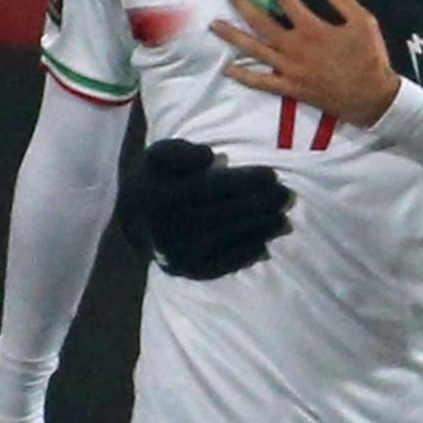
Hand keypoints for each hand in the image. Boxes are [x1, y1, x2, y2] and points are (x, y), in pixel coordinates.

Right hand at [122, 139, 292, 279]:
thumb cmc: (157, 179)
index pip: (212, 188)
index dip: (245, 181)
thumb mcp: (160, 155)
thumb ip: (181, 152)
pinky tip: (265, 242)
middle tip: (286, 196)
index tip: (272, 174)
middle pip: (226, 215)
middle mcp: (167, 230)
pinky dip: (247, 252)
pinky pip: (224, 263)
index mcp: (158, 198)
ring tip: (282, 218)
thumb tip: (209, 157)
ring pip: (228, 240)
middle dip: (261, 205)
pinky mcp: (188, 271)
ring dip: (261, 229)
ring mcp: (178, 255)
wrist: (135, 221)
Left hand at [213, 0, 400, 125]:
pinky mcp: (289, 87)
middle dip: (242, 3)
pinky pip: (261, 81)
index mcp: (312, 29)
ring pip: (254, 49)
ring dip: (233, 36)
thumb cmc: (369, 57)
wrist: (371, 96)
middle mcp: (294, 47)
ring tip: (215, 25)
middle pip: (260, 21)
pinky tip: (229, 68)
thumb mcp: (363, 22)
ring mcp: (288, 68)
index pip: (289, 0)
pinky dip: (243, 75)